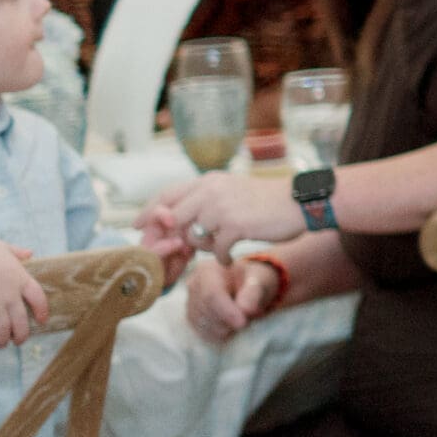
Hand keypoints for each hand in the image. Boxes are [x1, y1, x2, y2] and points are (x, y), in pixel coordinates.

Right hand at [0, 239, 47, 348]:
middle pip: (22, 321)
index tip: (42, 321)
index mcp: (20, 279)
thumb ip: (17, 252)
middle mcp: (10, 295)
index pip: (39, 299)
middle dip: (21, 335)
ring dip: (2, 340)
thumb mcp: (1, 247)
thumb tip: (30, 253)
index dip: (42, 311)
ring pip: (4, 330)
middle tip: (19, 341)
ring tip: (1, 344)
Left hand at [140, 174, 305, 279]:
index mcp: (209, 180)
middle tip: (181, 251)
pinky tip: (230, 256)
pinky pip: (215, 248)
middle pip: (174, 218)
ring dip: (203, 247)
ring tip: (220, 246)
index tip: (138, 226)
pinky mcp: (236, 224)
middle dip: (173, 238)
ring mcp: (222, 207)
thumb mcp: (231, 192)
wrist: (299, 203)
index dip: (149, 211)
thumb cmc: (266, 201)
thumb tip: (175, 221)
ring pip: (194, 235)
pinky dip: (221, 256)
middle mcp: (211, 189)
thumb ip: (204, 202)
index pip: (167, 193)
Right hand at [183, 255, 280, 344]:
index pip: (211, 295)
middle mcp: (193, 285)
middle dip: (230, 321)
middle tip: (249, 317)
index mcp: (208, 270)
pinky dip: (222, 334)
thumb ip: (253, 293)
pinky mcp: (192, 319)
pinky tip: (232, 324)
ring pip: (206, 326)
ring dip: (228, 328)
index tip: (243, 323)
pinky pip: (206, 334)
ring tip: (241, 316)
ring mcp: (190, 303)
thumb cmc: (252, 280)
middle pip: (207, 312)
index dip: (227, 312)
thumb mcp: (259, 280)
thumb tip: (246, 310)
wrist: (245, 286)